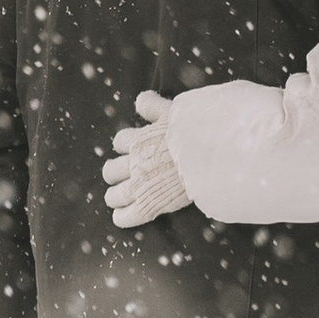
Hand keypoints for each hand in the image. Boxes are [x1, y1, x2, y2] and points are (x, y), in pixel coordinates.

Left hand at [106, 101, 191, 228]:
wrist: (207, 155)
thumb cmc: (192, 131)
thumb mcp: (172, 111)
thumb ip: (154, 106)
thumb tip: (141, 100)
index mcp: (138, 140)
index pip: (120, 142)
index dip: (125, 146)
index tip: (130, 149)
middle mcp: (134, 163)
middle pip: (111, 170)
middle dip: (114, 173)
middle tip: (120, 175)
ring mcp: (139, 186)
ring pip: (114, 195)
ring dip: (115, 196)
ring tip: (117, 198)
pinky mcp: (148, 206)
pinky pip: (126, 216)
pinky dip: (122, 217)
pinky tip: (122, 217)